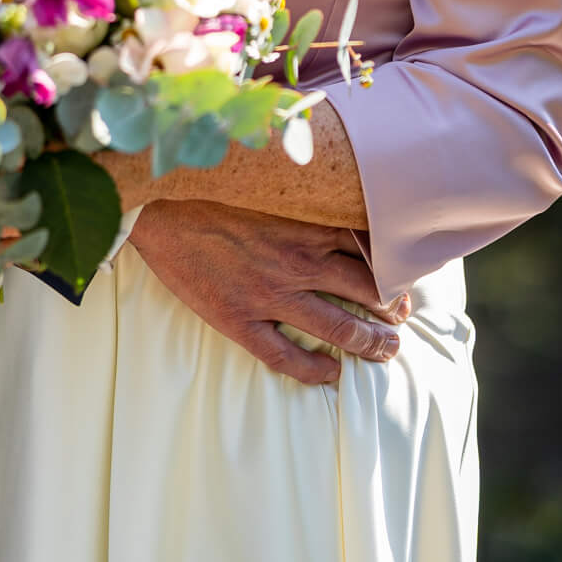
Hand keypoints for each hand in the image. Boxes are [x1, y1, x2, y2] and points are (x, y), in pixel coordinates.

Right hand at [128, 199, 409, 386]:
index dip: (394, 273)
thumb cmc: (209, 193)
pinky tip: (330, 375)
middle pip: (365, 293)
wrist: (158, 211)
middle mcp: (297, 263)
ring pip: (338, 328)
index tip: (402, 283)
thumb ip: (303, 199)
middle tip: (402, 324)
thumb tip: (334, 196)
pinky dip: (314, 371)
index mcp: (305, 227)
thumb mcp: (267, 187)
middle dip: (392, 312)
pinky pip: (286, 356)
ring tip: (385, 352)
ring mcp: (270, 295)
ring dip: (368, 343)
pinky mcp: (240, 320)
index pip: (369, 253)